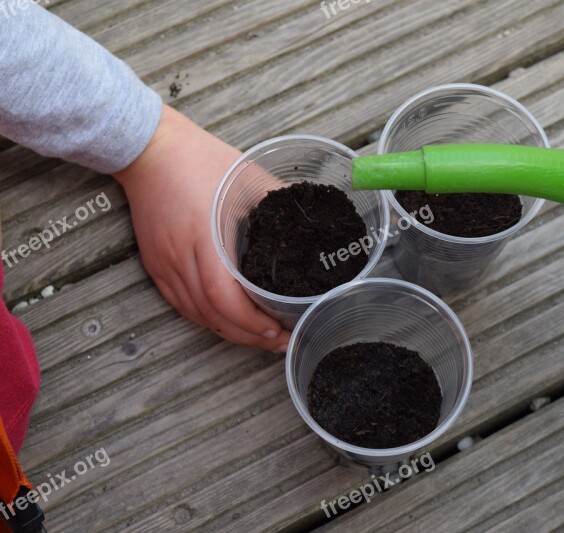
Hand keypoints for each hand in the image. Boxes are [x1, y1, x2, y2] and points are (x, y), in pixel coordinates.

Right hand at [114, 105, 290, 351]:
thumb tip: (315, 219)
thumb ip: (282, 201)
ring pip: (196, 315)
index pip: (223, 297)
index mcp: (204, 237)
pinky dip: (207, 319)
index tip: (278, 331)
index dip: (251, 323)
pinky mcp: (155, 265)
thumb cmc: (200, 160)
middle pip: (212, 316)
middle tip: (279, 342)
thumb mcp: (249, 178)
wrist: (150, 149)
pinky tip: (228, 322)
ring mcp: (163, 264)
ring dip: (228, 332)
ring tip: (260, 337)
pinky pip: (181, 305)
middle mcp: (179, 257)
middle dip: (247, 336)